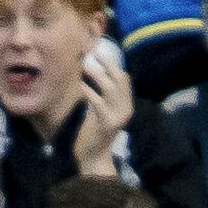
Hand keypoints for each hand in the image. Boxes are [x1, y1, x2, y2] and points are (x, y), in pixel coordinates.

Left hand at [73, 58, 133, 175]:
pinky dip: (90, 92)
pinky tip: (81, 85)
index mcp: (125, 104)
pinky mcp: (108, 124)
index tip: (98, 52)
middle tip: (92, 53)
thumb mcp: (98, 110)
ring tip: (84, 65)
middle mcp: (126, 108)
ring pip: (111, 89)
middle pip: (120, 80)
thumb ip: (98, 95)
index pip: (124, 79)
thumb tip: (90, 74)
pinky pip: (99, 104)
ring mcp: (118, 116)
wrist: (94, 156)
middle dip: (108, 64)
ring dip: (97, 75)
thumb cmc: (93, 131)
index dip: (112, 64)